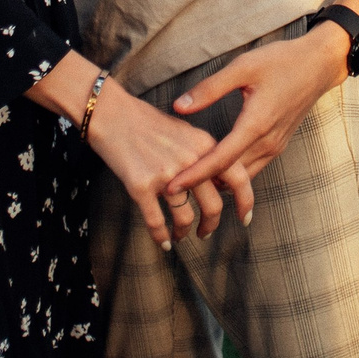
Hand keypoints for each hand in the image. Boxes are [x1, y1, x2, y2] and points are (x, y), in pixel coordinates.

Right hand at [85, 82, 246, 244]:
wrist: (112, 114)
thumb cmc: (147, 123)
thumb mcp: (185, 131)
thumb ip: (203, 155)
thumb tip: (220, 182)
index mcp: (204, 145)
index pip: (238, 177)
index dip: (246, 202)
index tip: (245, 219)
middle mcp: (190, 160)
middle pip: (214, 205)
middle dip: (210, 225)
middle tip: (205, 233)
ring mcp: (165, 174)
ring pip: (185, 217)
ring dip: (184, 233)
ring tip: (181, 236)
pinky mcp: (141, 185)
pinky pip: (156, 221)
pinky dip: (161, 237)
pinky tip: (164, 243)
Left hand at [160, 30, 348, 210]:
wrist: (320, 64)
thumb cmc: (282, 61)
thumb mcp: (243, 67)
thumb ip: (210, 88)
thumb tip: (179, 107)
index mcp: (256, 124)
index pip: (220, 160)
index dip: (194, 175)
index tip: (171, 187)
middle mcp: (267, 142)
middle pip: (230, 175)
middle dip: (201, 185)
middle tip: (171, 190)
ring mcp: (275, 146)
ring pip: (242, 176)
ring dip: (218, 183)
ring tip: (190, 188)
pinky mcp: (278, 144)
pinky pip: (253, 168)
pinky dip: (233, 174)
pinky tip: (216, 172)